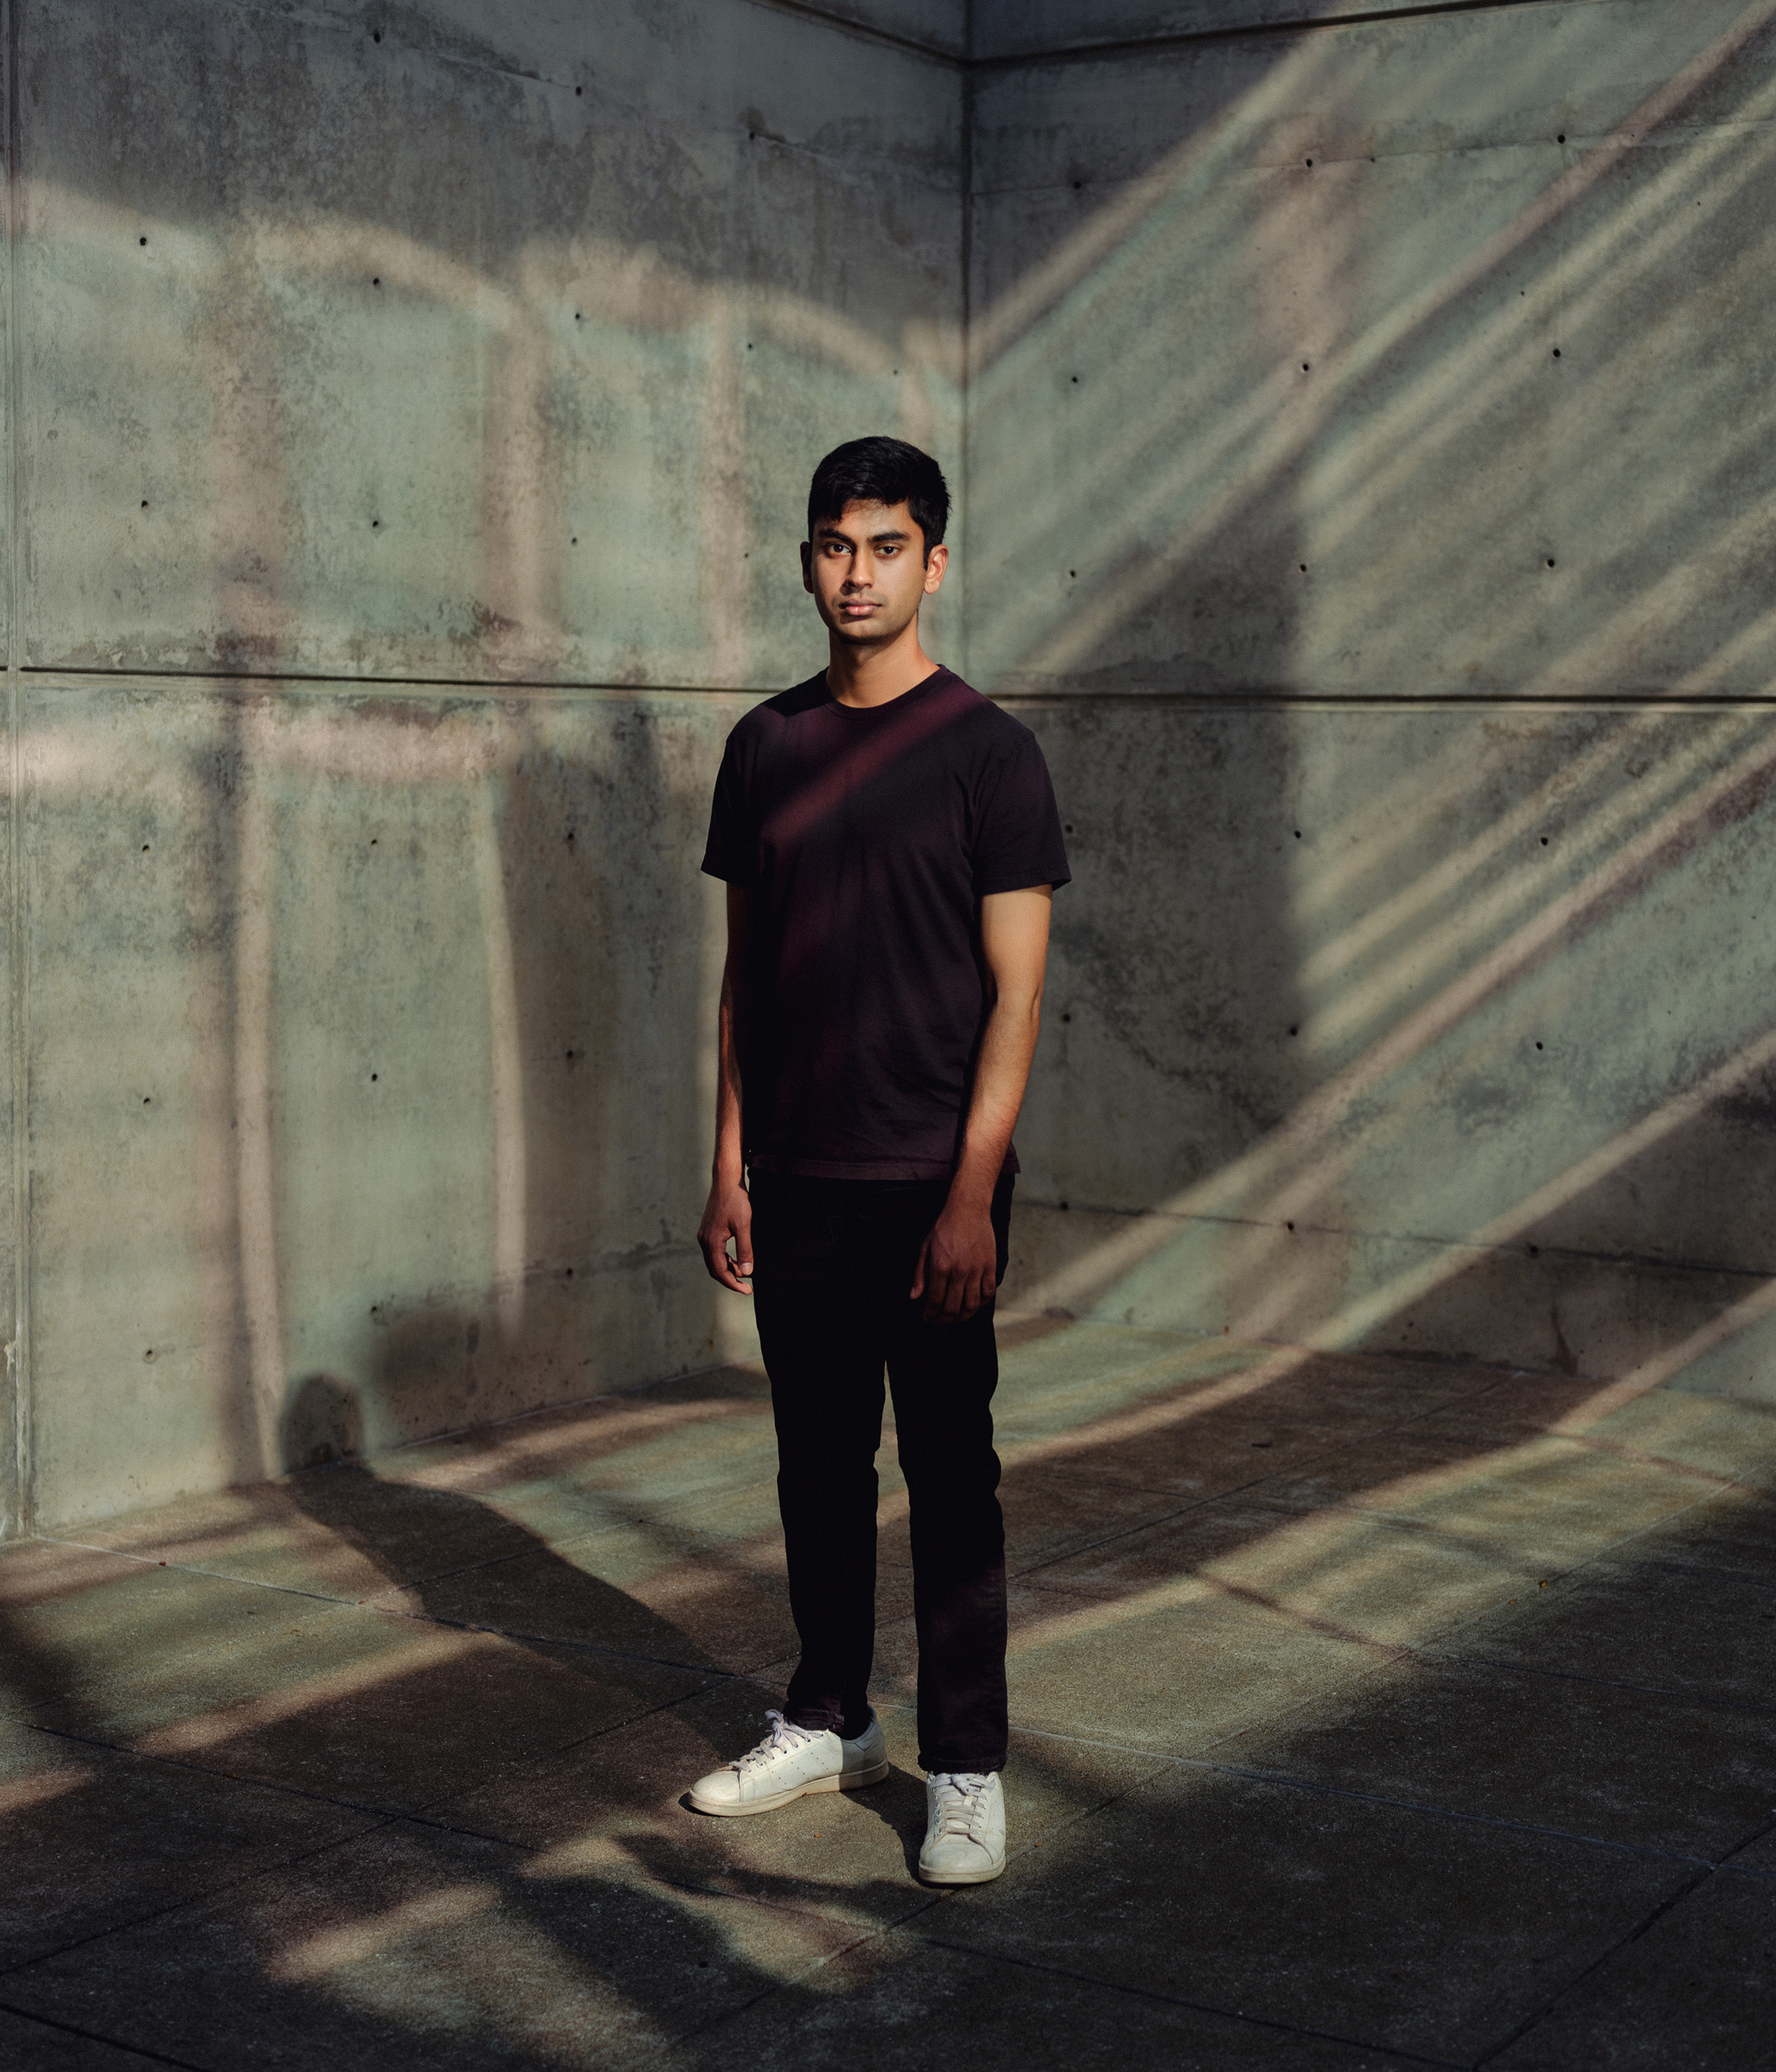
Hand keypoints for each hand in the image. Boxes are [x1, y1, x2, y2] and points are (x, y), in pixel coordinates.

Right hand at [698, 1179, 753, 1295]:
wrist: (726, 1181)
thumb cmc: (736, 1201)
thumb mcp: (744, 1226)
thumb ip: (744, 1250)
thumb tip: (747, 1272)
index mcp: (711, 1242)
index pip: (720, 1271)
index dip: (733, 1284)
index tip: (747, 1290)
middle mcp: (704, 1240)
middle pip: (715, 1269)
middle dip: (730, 1280)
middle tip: (747, 1287)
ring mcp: (705, 1235)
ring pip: (714, 1261)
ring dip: (728, 1270)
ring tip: (744, 1274)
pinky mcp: (708, 1230)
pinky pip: (715, 1252)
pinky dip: (725, 1259)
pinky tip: (737, 1260)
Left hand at [910, 1199, 996, 1323]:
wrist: (968, 1210)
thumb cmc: (944, 1228)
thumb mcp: (925, 1248)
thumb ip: (920, 1274)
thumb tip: (915, 1297)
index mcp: (941, 1266)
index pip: (935, 1301)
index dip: (930, 1314)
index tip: (928, 1318)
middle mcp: (959, 1271)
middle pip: (953, 1307)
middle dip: (944, 1320)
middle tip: (939, 1321)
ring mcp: (977, 1269)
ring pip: (972, 1305)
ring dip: (963, 1317)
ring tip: (956, 1318)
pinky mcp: (990, 1266)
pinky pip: (988, 1293)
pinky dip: (981, 1303)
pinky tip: (974, 1304)